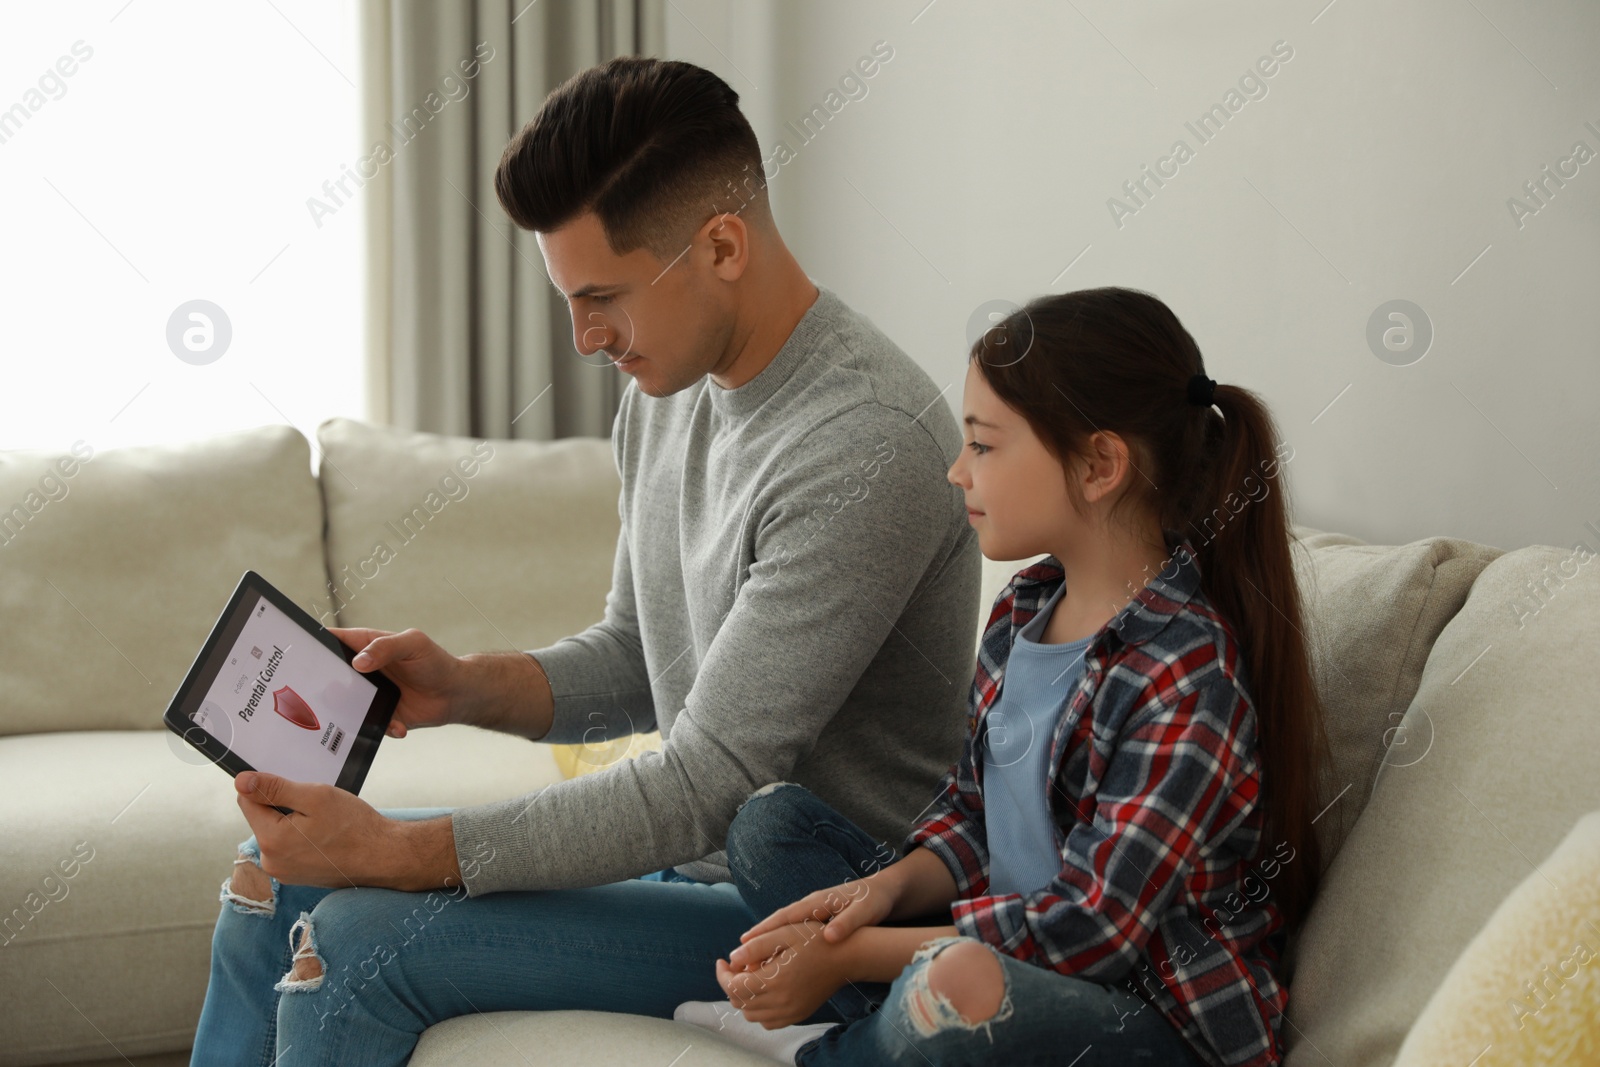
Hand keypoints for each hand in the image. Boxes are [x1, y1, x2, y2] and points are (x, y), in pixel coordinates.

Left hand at [234, 770, 448, 889]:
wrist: (383, 857)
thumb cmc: (355, 827)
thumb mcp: (316, 797)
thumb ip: (275, 788)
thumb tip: (241, 781)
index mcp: (271, 840)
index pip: (248, 801)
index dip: (270, 787)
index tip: (295, 787)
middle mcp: (271, 861)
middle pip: (262, 818)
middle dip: (284, 805)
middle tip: (317, 806)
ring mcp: (284, 872)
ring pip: (277, 831)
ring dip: (294, 821)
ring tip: (325, 821)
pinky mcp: (297, 875)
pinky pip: (289, 846)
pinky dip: (303, 836)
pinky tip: (326, 834)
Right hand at [326, 626, 459, 737]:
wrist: (455, 693)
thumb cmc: (436, 662)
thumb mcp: (413, 644)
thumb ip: (385, 647)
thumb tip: (359, 661)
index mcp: (366, 646)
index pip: (333, 641)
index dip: (314, 644)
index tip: (298, 653)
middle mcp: (362, 671)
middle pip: (330, 675)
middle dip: (322, 684)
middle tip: (320, 692)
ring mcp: (368, 694)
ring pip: (344, 704)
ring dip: (348, 711)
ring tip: (359, 712)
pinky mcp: (379, 715)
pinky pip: (369, 724)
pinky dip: (381, 726)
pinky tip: (397, 725)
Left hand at [716, 920, 849, 1026]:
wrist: (846, 957)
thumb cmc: (816, 939)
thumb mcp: (784, 932)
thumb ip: (756, 946)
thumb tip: (732, 959)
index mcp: (774, 980)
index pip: (733, 987)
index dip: (722, 974)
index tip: (722, 961)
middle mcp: (780, 1002)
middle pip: (739, 1003)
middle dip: (731, 984)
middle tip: (736, 966)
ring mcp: (790, 1012)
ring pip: (751, 1015)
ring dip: (743, 998)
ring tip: (749, 977)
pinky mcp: (797, 1015)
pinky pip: (768, 1022)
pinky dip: (758, 1010)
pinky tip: (764, 991)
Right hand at [734, 876, 893, 957]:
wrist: (885, 891)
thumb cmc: (876, 901)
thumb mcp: (866, 911)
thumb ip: (847, 922)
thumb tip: (828, 936)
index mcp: (820, 901)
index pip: (787, 917)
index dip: (767, 929)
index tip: (747, 942)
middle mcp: (812, 903)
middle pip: (779, 920)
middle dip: (759, 934)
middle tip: (738, 952)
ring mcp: (814, 908)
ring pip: (784, 924)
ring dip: (766, 936)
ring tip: (748, 953)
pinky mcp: (818, 916)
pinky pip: (793, 927)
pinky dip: (780, 937)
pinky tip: (773, 950)